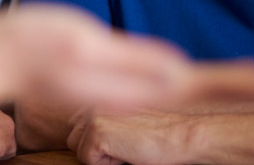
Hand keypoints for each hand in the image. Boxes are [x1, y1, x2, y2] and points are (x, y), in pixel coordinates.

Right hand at [0, 3, 253, 110]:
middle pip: (191, 89)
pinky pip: (157, 85)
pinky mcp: (108, 83)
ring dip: (211, 84)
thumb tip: (180, 70)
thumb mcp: (84, 46)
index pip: (192, 84)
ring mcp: (117, 90)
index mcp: (127, 87)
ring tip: (245, 79)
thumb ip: (132, 60)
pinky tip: (192, 78)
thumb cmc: (29, 47)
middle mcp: (128, 93)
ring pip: (177, 88)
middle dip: (231, 84)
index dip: (233, 81)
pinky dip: (184, 82)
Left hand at [68, 109, 194, 164]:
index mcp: (98, 96)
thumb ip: (101, 118)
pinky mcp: (97, 130)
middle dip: (95, 148)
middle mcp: (92, 101)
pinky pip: (87, 159)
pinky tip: (128, 152)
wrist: (180, 136)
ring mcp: (93, 115)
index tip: (123, 138)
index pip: (77, 128)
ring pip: (78, 149)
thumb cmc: (156, 132)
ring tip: (126, 147)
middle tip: (126, 144)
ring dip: (100, 155)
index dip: (99, 141)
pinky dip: (107, 163)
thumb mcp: (123, 119)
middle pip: (73, 138)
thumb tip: (78, 134)